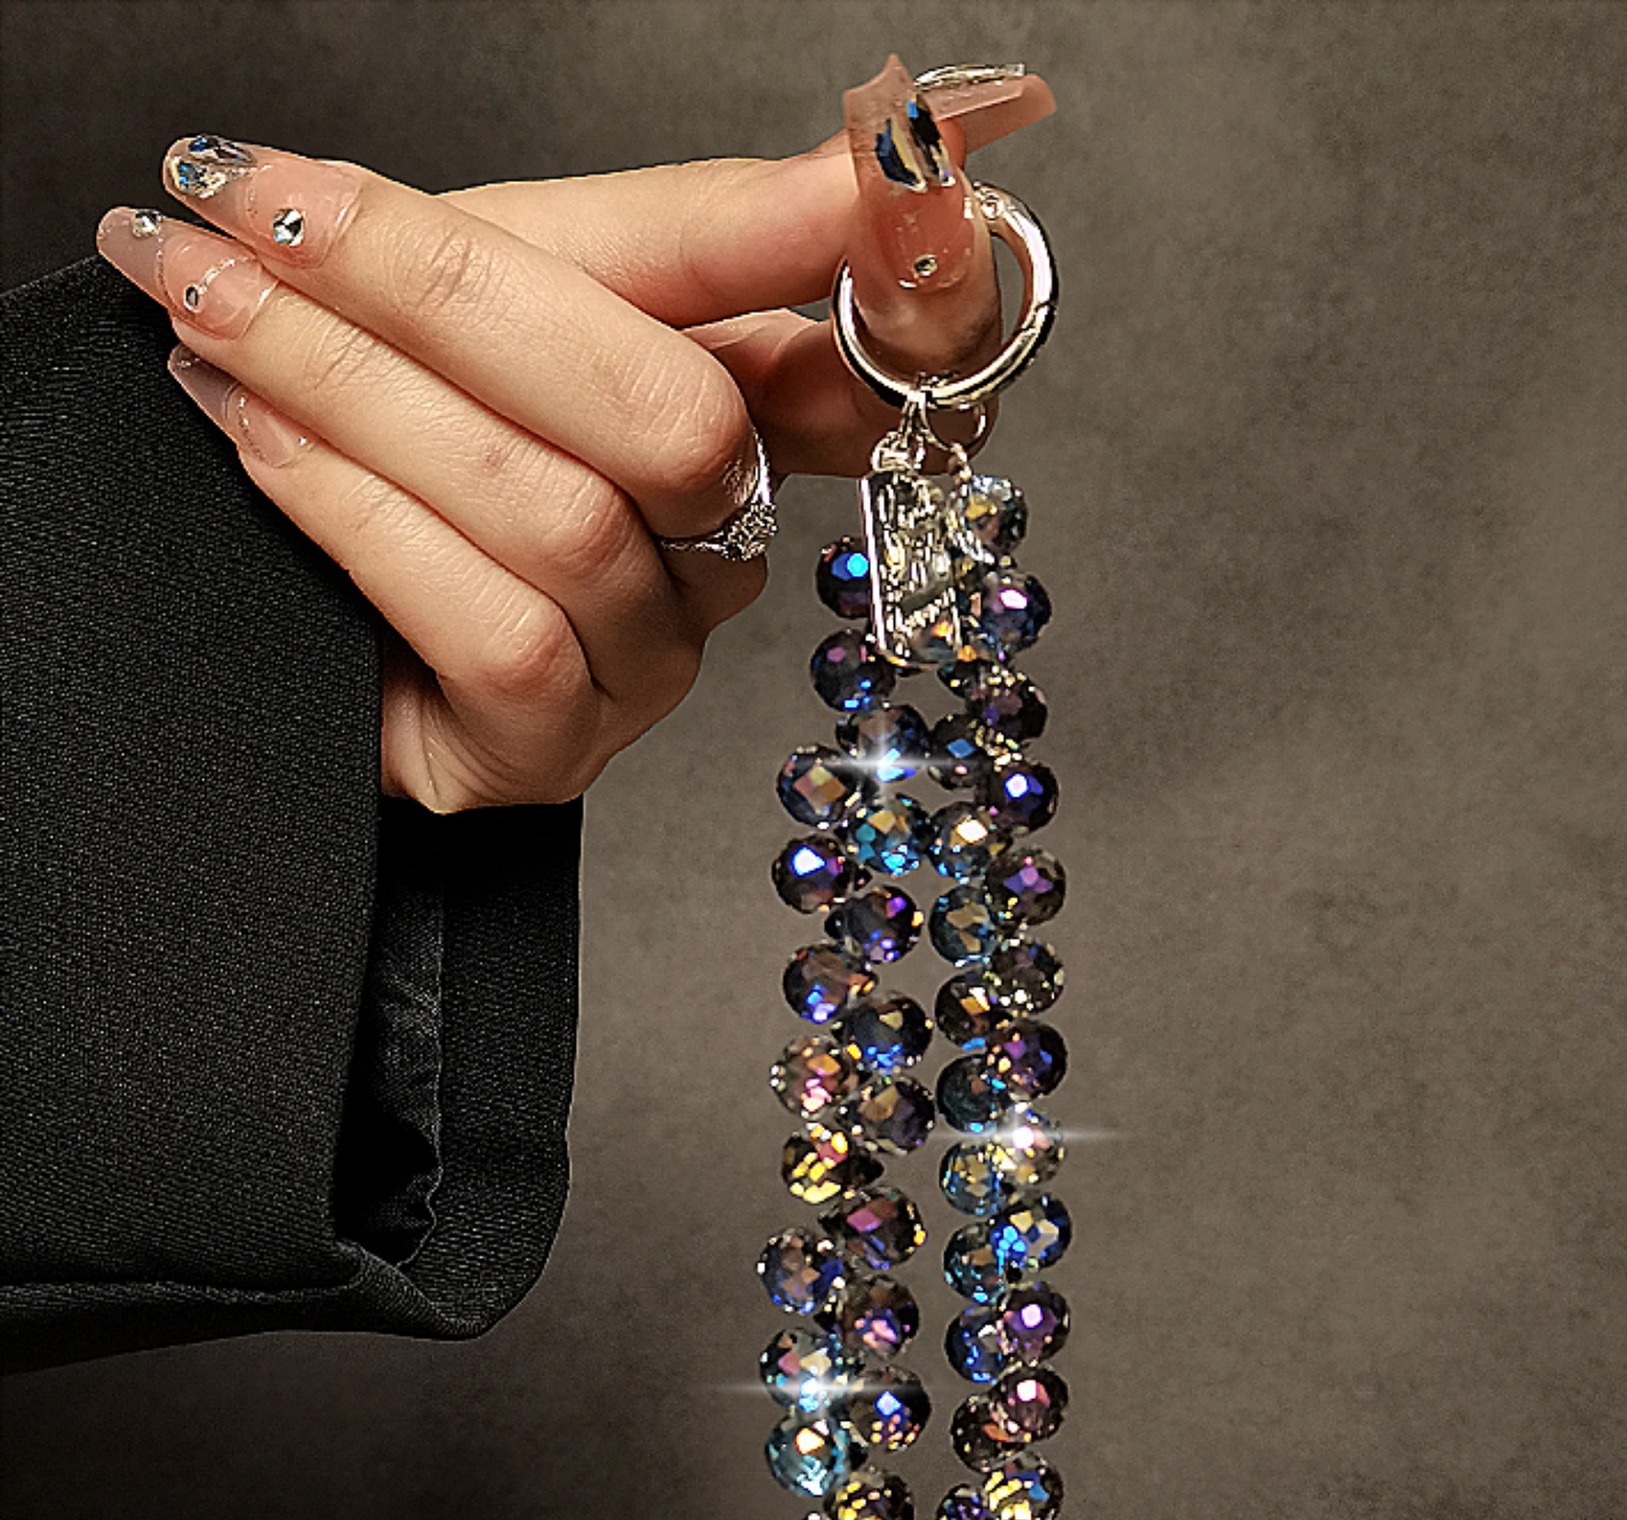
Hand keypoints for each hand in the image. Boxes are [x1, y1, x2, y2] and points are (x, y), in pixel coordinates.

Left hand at [95, 58, 1053, 810]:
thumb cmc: (390, 402)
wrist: (234, 560)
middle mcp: (718, 548)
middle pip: (682, 424)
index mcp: (741, 413)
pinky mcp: (552, 752)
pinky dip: (359, 515)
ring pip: (568, 521)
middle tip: (271, 212)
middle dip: (453, 299)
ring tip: (212, 305)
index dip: (917, 295)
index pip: (877, 365)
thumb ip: (688, 225)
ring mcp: (645, 661)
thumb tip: (865, 161)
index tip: (904, 188)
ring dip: (357, 392)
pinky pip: (504, 633)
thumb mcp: (517, 264)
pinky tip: (257, 441)